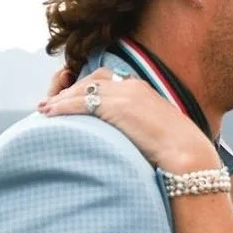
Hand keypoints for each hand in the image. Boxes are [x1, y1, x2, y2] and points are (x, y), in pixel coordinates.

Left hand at [38, 68, 219, 171]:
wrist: (187, 153)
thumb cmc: (176, 151)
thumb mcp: (156, 132)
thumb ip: (140, 127)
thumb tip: (131, 139)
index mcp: (142, 89)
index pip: (106, 79)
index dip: (85, 87)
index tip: (71, 98)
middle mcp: (132, 86)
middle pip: (91, 80)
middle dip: (68, 90)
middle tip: (51, 103)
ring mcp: (125, 94)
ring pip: (83, 90)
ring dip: (60, 99)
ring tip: (45, 109)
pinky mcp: (117, 107)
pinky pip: (81, 102)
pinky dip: (62, 107)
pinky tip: (49, 114)